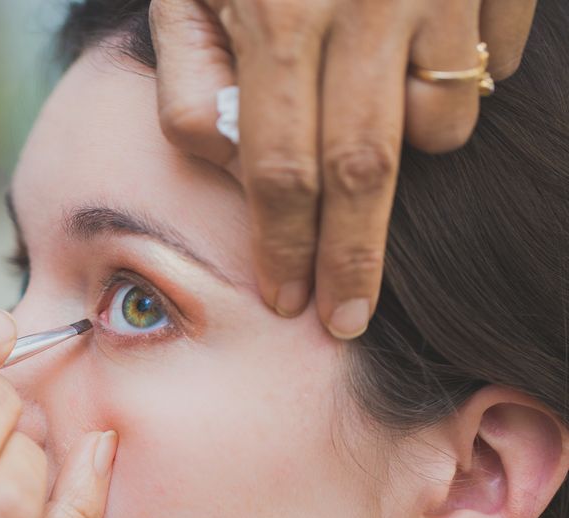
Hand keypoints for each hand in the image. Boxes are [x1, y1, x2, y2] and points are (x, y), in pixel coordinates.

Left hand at [150, 0, 535, 337]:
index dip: (284, 244)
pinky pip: (491, 66)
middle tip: (348, 319)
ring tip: (373, 111)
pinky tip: (422, 47)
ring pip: (441, 124)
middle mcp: (362, 6)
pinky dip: (460, 81)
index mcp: (276, 17)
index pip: (279, 169)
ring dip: (410, 146)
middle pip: (365, 171)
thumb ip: (193, 86)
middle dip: (355, 258)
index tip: (289, 298)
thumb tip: (236, 171)